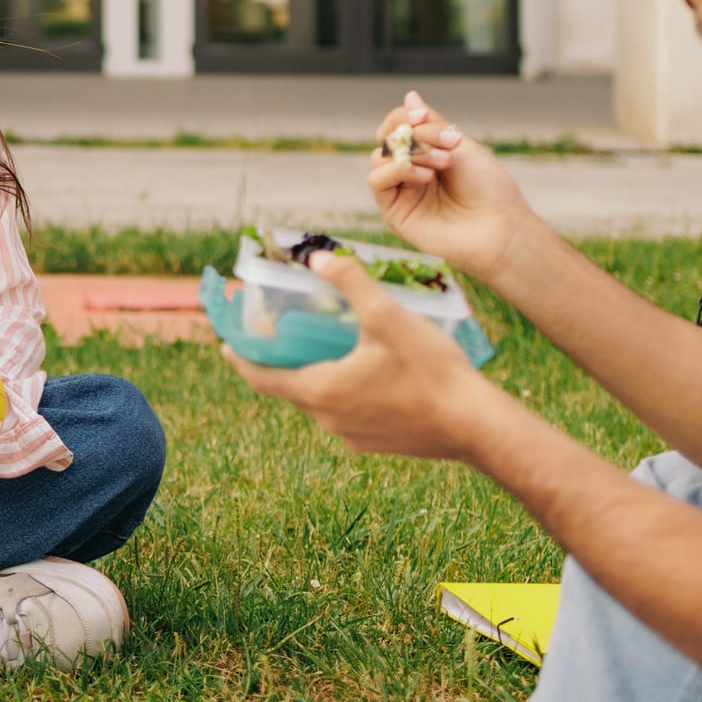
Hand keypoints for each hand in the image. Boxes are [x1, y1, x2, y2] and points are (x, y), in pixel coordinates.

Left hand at [223, 251, 502, 461]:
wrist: (477, 427)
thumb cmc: (431, 371)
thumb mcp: (387, 316)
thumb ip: (350, 282)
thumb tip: (316, 258)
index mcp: (320, 391)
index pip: (261, 377)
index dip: (239, 358)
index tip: (224, 343)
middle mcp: (328, 420)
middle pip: (289, 387)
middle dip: (279, 360)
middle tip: (277, 332)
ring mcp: (352, 436)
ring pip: (319, 401)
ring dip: (313, 374)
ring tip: (321, 343)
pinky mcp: (376, 443)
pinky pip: (345, 413)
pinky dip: (341, 390)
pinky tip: (362, 369)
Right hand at [368, 89, 539, 283]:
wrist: (501, 229)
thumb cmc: (489, 190)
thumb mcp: (461, 146)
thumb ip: (431, 124)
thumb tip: (409, 95)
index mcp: (428, 155)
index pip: (399, 126)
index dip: (405, 117)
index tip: (423, 116)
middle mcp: (412, 172)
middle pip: (389, 139)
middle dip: (415, 134)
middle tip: (445, 142)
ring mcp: (402, 192)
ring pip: (380, 158)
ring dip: (410, 153)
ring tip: (442, 162)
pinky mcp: (395, 212)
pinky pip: (378, 181)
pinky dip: (397, 171)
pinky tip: (425, 176)